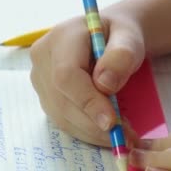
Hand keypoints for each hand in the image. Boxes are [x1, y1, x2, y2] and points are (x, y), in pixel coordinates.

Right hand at [29, 8, 144, 145]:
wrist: (108, 37)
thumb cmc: (119, 35)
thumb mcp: (129, 37)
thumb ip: (121, 56)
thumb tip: (105, 85)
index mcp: (61, 38)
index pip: (65, 75)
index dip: (87, 101)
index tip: (112, 121)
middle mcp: (42, 58)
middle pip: (61, 100)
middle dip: (93, 123)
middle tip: (126, 134)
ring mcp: (40, 79)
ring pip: (60, 115)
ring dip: (92, 132)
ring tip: (122, 133)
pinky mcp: (45, 96)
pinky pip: (62, 120)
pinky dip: (87, 132)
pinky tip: (107, 131)